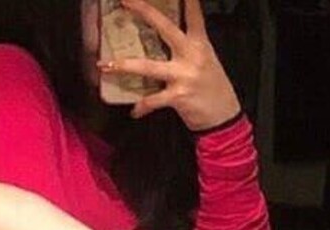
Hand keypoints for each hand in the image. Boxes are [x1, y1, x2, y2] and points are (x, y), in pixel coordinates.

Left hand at [99, 0, 240, 130]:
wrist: (224, 117)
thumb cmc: (213, 89)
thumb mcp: (206, 61)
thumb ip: (187, 49)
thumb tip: (164, 40)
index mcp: (200, 44)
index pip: (193, 14)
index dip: (187, 0)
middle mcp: (191, 55)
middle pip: (165, 27)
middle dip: (144, 11)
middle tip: (126, 1)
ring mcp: (184, 75)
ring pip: (148, 66)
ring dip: (124, 65)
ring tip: (106, 65)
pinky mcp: (178, 96)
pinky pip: (153, 100)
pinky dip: (141, 107)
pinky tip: (134, 111)